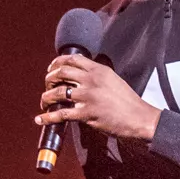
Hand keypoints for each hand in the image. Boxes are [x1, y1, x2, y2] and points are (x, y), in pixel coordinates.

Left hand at [36, 54, 160, 141]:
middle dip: (49, 79)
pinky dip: (47, 117)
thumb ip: (97, 76)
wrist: (139, 117)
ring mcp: (88, 96)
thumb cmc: (127, 101)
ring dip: (46, 98)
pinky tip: (40, 119)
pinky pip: (61, 114)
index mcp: (99, 70)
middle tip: (47, 86)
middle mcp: (91, 80)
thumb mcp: (113, 80)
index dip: (56, 63)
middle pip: (60, 73)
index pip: (72, 59)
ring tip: (44, 103)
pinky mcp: (86, 113)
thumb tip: (80, 76)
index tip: (51, 69)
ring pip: (57, 93)